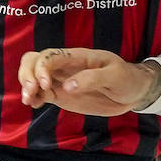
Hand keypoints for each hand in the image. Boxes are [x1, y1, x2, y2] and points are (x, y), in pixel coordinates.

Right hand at [17, 49, 160, 114]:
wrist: (134, 92)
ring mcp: (61, 80)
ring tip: (30, 101)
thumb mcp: (115, 76)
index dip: (42, 68)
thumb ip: (92, 79)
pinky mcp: (62, 94)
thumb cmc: (126, 78)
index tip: (46, 85)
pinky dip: (34, 97)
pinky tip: (35, 105)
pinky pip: (41, 93)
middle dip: (27, 74)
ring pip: (33, 76)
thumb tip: (67, 86)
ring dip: (26, 86)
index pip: (50, 55)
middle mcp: (64, 66)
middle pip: (34, 60)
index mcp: (77, 57)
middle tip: (32, 92)